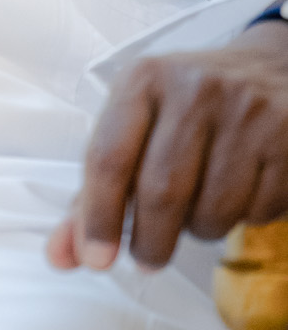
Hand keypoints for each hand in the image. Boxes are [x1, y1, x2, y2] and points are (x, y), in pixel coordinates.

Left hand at [47, 20, 287, 271]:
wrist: (270, 69)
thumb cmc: (187, 108)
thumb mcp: (135, 126)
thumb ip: (95, 193)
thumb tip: (62, 256)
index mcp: (144, 79)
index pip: (109, 157)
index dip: (97, 217)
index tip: (95, 259)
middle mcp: (195, 89)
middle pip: (161, 192)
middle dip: (149, 241)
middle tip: (146, 258)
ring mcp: (248, 113)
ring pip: (211, 211)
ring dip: (198, 231)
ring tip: (196, 210)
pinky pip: (256, 212)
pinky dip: (241, 220)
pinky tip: (237, 193)